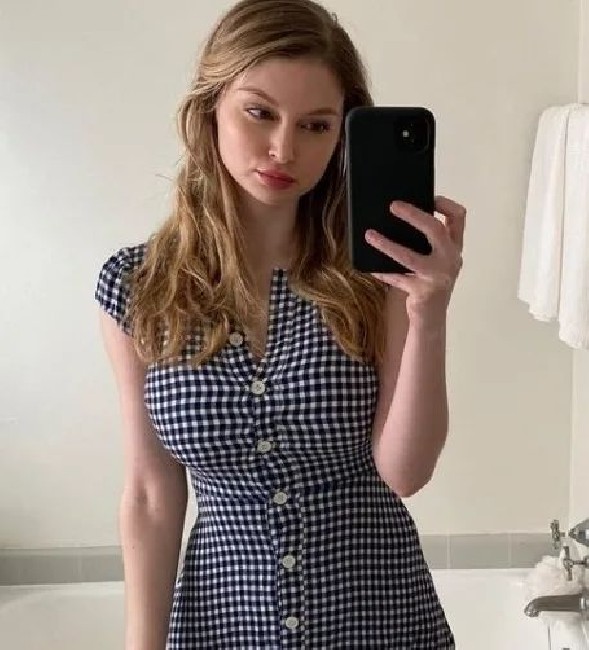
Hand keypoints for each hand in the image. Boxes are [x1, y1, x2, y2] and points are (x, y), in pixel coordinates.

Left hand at [364, 196, 465, 325]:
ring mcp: (438, 277)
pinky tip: (370, 266)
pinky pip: (397, 277)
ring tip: (369, 235)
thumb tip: (394, 219)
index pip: (458, 218)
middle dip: (414, 215)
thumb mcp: (433, 260)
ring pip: (409, 256)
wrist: (432, 318)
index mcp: (454, 248)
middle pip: (435, 230)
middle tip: (393, 206)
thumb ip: (425, 242)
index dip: (444, 203)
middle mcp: (451, 259)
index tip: (429, 196)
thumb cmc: (429, 283)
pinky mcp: (423, 292)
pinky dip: (382, 271)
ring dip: (387, 244)